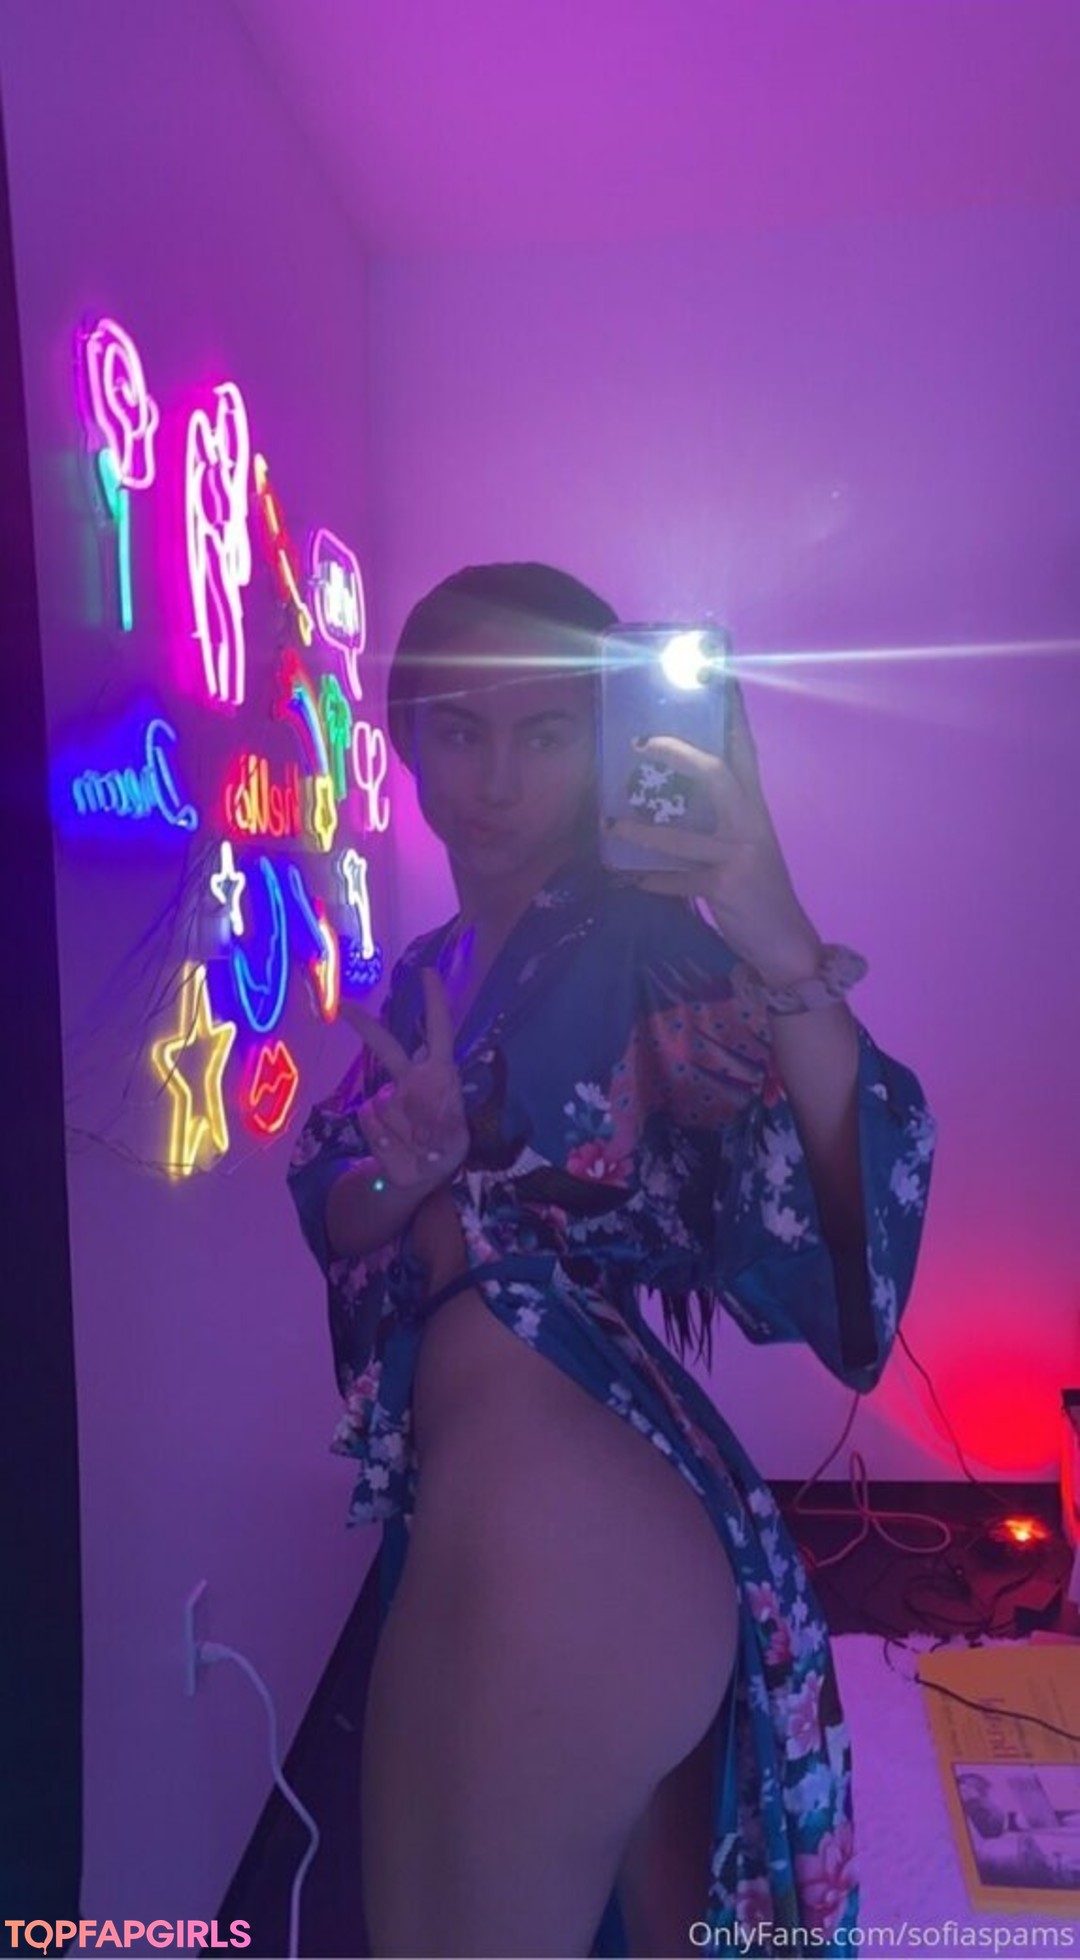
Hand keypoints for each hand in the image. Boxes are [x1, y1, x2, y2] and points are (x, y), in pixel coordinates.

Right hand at [345, 968, 469, 1190]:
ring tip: (419, 1146)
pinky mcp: (370, 1117)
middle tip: (344, 1008)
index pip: (439, 1032)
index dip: (434, 1003)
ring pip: (383, 1102)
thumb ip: (441, 1127)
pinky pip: (371, 1122)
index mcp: (440, 1074)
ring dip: (404, 1130)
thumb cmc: (444, 1148)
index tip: (426, 973)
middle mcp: (412, 1078)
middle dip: (365, 1026)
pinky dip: (387, 1142)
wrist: (420, 1176)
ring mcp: (389, 1097)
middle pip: (386, 1046)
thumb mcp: (454, 1141)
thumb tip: (422, 1124)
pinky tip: (401, 1149)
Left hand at [605, 676, 823, 982]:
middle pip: (717, 774)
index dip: (732, 715)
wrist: (786, 942)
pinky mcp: (728, 887)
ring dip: (644, 830)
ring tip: (610, 823)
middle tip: (640, 742)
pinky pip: (679, 880)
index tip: (716, 679)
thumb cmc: (758, 888)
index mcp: (755, 808)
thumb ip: (719, 819)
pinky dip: (652, 881)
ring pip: (686, 835)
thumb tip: (669, 796)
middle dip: (678, 754)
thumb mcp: (744, 845)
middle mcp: (751, 824)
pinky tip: (629, 880)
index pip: (745, 751)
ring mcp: (741, 855)